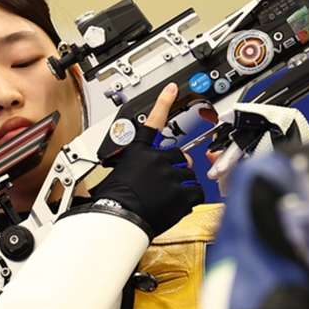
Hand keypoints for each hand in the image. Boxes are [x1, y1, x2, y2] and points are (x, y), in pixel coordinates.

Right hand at [90, 83, 204, 237]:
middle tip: (166, 181)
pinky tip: (178, 204)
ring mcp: (171, 174)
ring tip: (166, 197)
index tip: (172, 88)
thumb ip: (137, 164)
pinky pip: (197, 191)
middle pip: (179, 155)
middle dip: (176, 166)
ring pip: (188, 173)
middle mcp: (157, 158)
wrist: (117, 220)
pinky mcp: (182, 192)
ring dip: (182, 183)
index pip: (153, 120)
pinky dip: (191, 198)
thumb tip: (144, 170)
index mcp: (140, 150)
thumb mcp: (118, 173)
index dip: (164, 102)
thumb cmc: (112, 202)